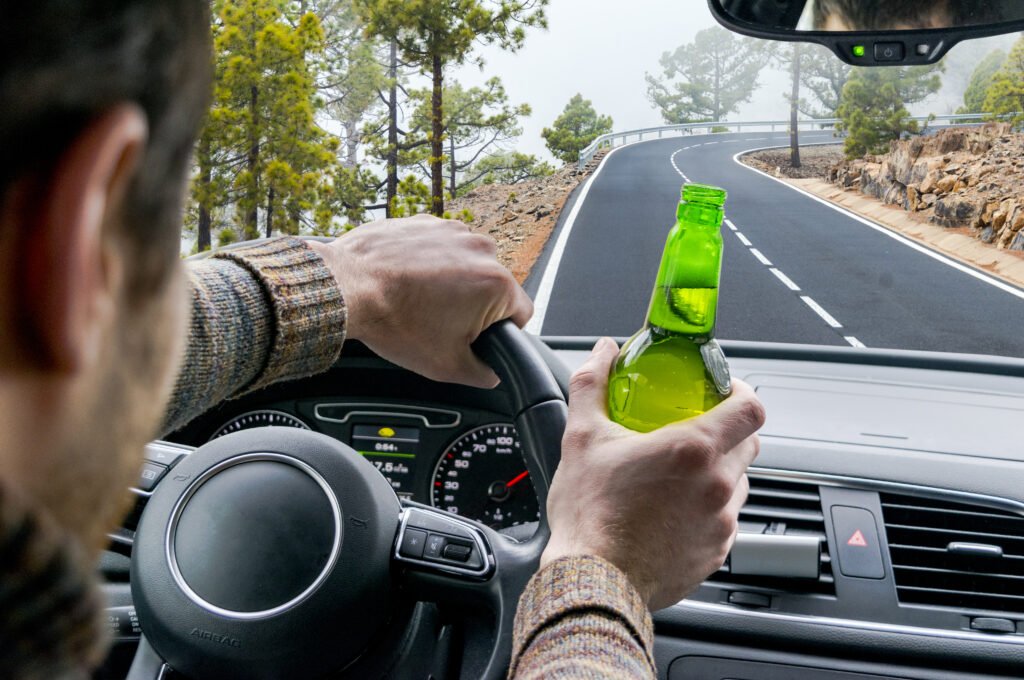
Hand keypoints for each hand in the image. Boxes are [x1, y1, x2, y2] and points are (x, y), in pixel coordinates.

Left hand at [309, 215, 532, 387]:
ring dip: (451, 281)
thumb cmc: (394, 321)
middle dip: (473, 305)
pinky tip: (407, 281)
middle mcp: (481, 250)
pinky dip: (428, 262)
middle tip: (441, 324)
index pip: (522, 313)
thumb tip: (491, 373)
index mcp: (496, 284)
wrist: (348, 287)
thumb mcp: (446, 367)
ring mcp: (453, 230)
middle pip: (492, 287)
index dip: (503, 332)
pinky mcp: (426, 221)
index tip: (479, 337)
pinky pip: (440, 246)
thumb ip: (482, 374)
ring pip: (466, 265)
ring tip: (419, 301)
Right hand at [542, 338, 764, 609]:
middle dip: (726, 430)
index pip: (751, 407)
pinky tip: (674, 510)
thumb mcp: (582, 436)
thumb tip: (602, 353)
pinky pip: (725, 519)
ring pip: (738, 482)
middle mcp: (717, 484)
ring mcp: (721, 521)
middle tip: (693, 428)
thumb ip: (593, 384)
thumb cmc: (590, 515)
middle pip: (748, 442)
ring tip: (680, 473)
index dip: (742, 392)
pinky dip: (707, 509)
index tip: (723, 390)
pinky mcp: (716, 551)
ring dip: (718, 471)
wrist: (593, 580)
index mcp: (693, 449)